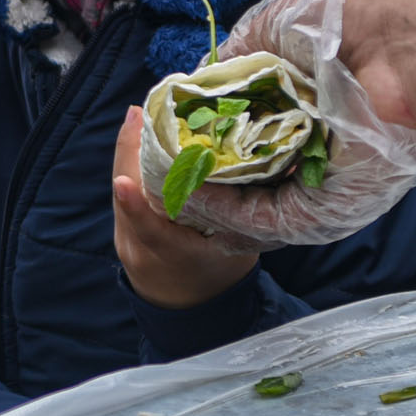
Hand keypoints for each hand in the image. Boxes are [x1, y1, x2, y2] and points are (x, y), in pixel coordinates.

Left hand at [113, 108, 259, 307]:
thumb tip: (295, 161)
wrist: (186, 307)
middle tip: (148, 108)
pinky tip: (137, 125)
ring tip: (143, 110)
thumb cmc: (221, 272)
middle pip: (128, 197)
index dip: (135, 207)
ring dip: (130, 147)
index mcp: (174, 257)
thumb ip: (256, 209)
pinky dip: (130, 156)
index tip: (124, 182)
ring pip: (122, 185)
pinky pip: (124, 185)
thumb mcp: (241, 249)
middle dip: (133, 152)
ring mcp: (126, 238)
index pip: (149, 234)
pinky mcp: (120, 228)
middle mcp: (142, 248)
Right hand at [174, 0, 415, 249]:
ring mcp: (324, 177)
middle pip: (249, 171)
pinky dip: (230, 213)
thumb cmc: (354, 22)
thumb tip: (198, 83)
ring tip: (166, 185)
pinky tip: (194, 195)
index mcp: (308, 99)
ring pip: (255, 202)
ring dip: (207, 197)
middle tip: (160, 168)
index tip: (171, 133)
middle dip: (201, 171)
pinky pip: (272, 218)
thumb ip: (236, 57)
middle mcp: (316, 142)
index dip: (207, 133)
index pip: (249, 129)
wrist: (410, 47)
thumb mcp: (276, 24)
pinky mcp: (333, 205)